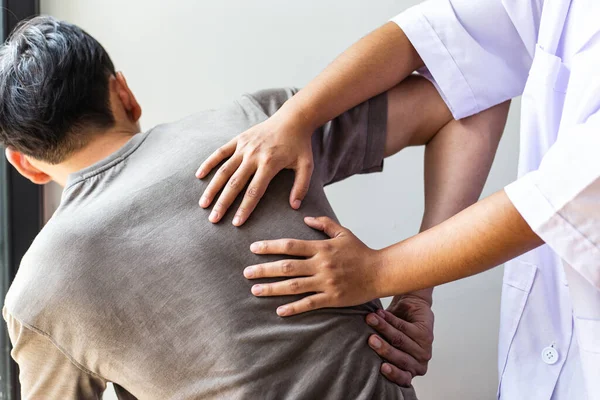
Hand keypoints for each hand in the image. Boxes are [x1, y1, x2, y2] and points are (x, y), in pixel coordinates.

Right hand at [196, 114, 313, 225]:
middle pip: (235, 183)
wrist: (292, 119)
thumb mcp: (307, 166)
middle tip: (213, 219)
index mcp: (270, 164)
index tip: (236, 223)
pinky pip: (220, 152)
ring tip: (203, 204)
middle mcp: (253, 155)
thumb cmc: (300, 145)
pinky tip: (199, 176)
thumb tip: (294, 206)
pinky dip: (209, 163)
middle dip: (223, 203)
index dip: (245, 208)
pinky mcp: (239, 139)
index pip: (254, 191)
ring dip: (212, 188)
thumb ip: (301, 186)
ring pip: (224, 170)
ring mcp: (244, 146)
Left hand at [244, 216, 383, 315]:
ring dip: (272, 289)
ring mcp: (326, 283)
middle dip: (263, 269)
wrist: (380, 271)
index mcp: (321, 248)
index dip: (270, 247)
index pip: (290, 246)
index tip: (253, 248)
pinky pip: (310, 304)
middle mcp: (321, 265)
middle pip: (286, 267)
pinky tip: (279, 310)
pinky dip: (294, 308)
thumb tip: (304, 218)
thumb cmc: (361, 252)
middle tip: (246, 272)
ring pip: (294, 286)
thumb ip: (324, 224)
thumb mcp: (343, 233)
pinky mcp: (333, 298)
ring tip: (255, 290)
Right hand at [365, 295, 433, 385]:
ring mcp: (424, 350)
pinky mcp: (426, 334)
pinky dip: (390, 319)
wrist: (412, 309)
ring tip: (370, 319)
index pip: (402, 379)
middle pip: (400, 358)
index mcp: (409, 373)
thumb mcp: (385, 345)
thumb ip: (377, 353)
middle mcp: (418, 364)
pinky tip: (380, 313)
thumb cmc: (395, 332)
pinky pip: (404, 326)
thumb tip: (356, 355)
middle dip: (384, 348)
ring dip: (383, 328)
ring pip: (400, 339)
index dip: (392, 373)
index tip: (382, 367)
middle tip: (371, 339)